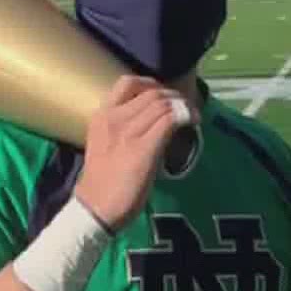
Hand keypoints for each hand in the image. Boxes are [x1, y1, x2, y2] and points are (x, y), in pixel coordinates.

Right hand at [74, 75, 188, 229]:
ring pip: (163, 104)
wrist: (96, 207)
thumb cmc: (103, 181)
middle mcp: (114, 118)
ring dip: (184, 105)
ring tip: (192, 114)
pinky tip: (194, 122)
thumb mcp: (106, 143)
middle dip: (174, 96)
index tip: (165, 95)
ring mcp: (128, 132)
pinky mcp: (144, 147)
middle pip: (152, 92)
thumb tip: (153, 122)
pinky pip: (170, 120)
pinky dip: (186, 115)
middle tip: (185, 107)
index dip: (152, 83)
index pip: (128, 82)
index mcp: (102, 116)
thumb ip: (123, 128)